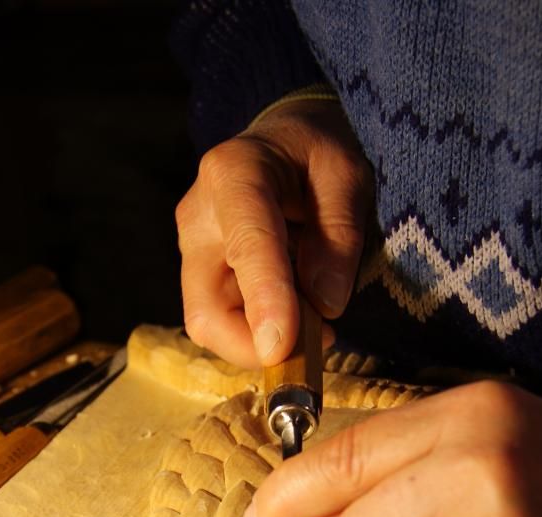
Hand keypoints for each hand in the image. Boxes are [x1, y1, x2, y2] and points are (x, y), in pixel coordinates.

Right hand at [175, 98, 372, 368]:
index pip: (247, 245)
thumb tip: (326, 305)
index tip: (281, 347)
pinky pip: (221, 322)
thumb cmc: (317, 154)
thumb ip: (340, 234)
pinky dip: (257, 334)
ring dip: (260, 342)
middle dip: (256, 344)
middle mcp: (198, 217)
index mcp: (235, 173)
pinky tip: (292, 317)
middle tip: (321, 340)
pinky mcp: (198, 276)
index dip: (263, 300)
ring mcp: (193, 251)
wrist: (282, 144)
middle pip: (208, 308)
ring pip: (210, 325)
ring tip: (313, 324)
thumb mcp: (348, 176)